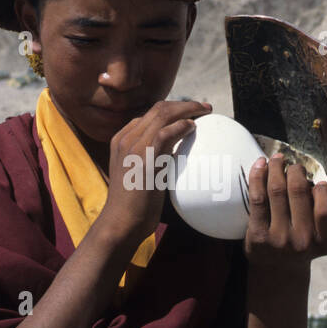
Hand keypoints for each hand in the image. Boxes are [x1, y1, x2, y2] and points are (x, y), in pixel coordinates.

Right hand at [99, 99, 212, 246]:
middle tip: (205, 108)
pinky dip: (182, 125)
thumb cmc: (133, 206)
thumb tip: (174, 152)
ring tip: (206, 112)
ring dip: (188, 109)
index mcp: (121, 140)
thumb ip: (152, 158)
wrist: (120, 223)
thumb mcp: (140, 174)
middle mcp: (126, 139)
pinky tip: (193, 128)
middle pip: (158, 108)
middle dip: (185, 104)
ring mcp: (133, 147)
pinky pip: (165, 132)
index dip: (174, 109)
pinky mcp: (144, 158)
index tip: (192, 113)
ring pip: (162, 114)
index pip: (149, 114)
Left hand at [242, 154, 326, 270]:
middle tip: (293, 166)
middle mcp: (304, 242)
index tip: (317, 182)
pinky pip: (257, 198)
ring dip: (276, 167)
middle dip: (295, 170)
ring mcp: (280, 240)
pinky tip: (260, 164)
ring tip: (277, 159)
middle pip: (299, 191)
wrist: (278, 269)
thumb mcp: (324, 235)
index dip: (322, 188)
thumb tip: (316, 177)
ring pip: (277, 190)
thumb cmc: (304, 241)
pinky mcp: (258, 236)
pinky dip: (258, 176)